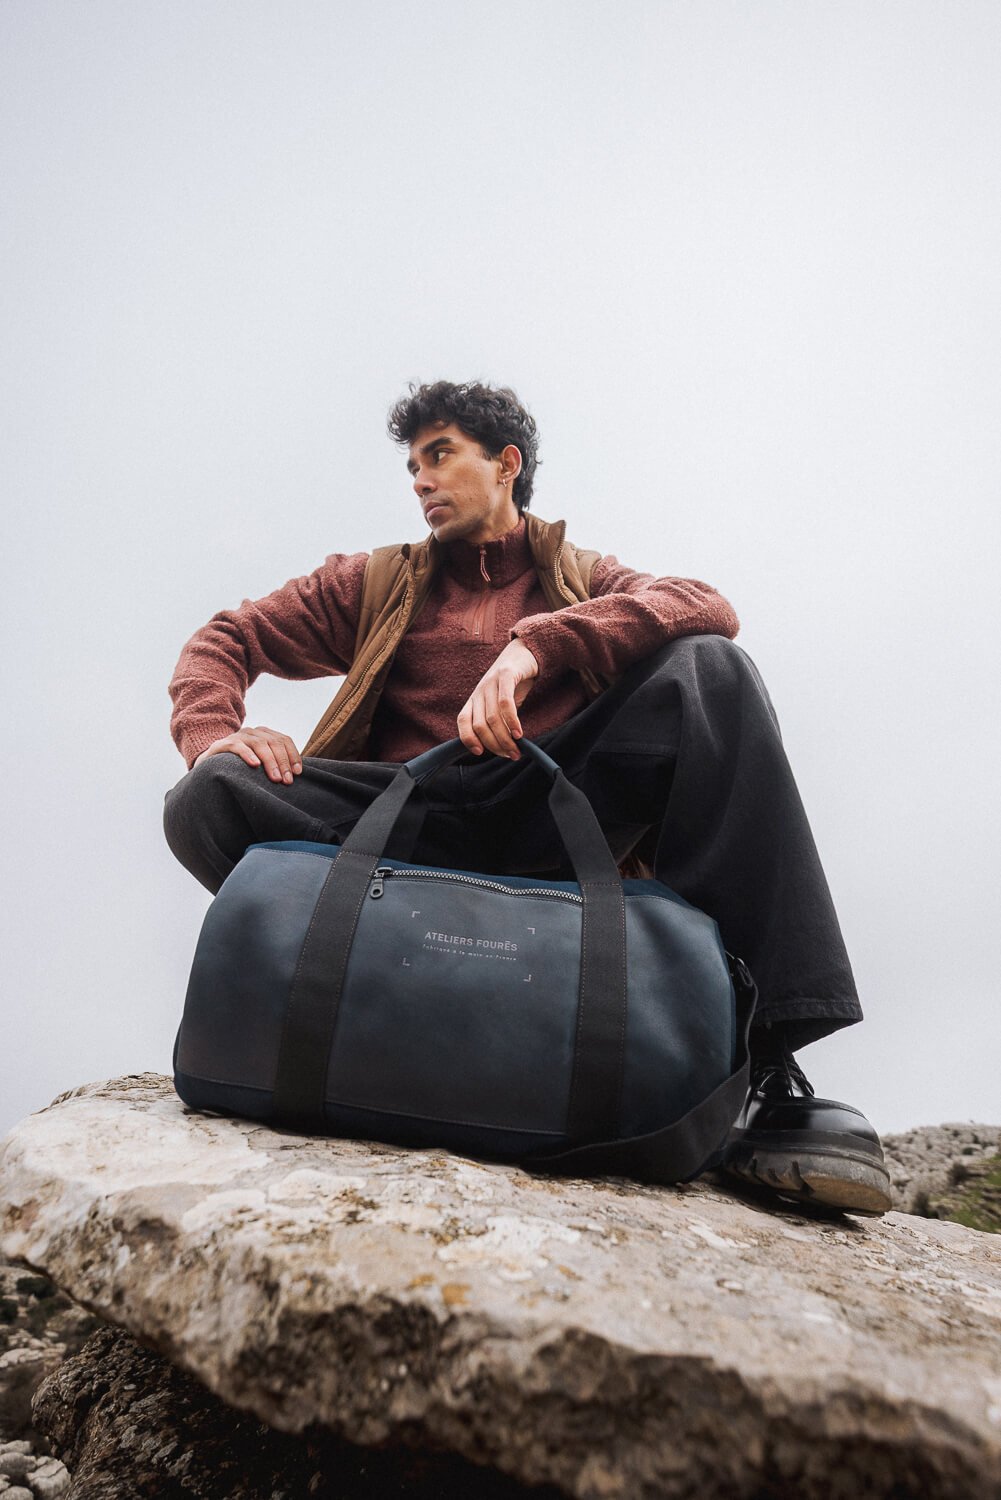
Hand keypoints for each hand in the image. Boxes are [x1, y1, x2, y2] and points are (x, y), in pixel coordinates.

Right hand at [193, 726, 302, 783]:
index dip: (293, 756)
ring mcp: (238, 736)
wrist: (209, 767)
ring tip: (275, 778)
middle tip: (287, 781)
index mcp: (264, 734)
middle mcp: (253, 732)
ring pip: (259, 744)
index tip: (298, 773)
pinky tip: (255, 765)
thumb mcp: (260, 764)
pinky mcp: (223, 744)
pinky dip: (248, 755)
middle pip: (274, 742)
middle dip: (283, 762)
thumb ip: (275, 765)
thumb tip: (296, 776)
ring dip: (270, 762)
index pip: (284, 740)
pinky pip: (238, 746)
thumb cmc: (240, 768)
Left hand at [457, 639, 538, 758]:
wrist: (525, 653)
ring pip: (492, 718)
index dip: (467, 738)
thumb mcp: (500, 703)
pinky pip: (505, 703)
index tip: (480, 752)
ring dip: (505, 739)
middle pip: (480, 725)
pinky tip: (519, 733)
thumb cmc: (514, 683)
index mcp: (474, 699)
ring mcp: (491, 682)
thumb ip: (497, 720)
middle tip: (510, 755)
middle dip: (494, 745)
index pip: (463, 721)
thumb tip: (501, 746)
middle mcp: (479, 691)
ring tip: (516, 749)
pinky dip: (512, 722)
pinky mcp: (506, 675)